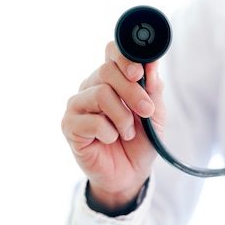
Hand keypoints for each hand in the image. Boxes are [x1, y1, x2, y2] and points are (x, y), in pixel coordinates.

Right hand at [61, 41, 165, 210]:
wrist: (130, 173)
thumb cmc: (141, 141)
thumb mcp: (155, 113)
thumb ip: (152, 87)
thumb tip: (152, 60)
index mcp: (111, 78)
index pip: (112, 51)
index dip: (125, 57)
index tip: (139, 73)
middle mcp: (91, 86)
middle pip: (107, 71)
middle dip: (132, 92)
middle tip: (146, 111)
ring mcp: (77, 105)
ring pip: (101, 94)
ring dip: (123, 117)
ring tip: (128, 133)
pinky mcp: (69, 125)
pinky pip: (92, 121)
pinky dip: (109, 133)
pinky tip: (110, 140)